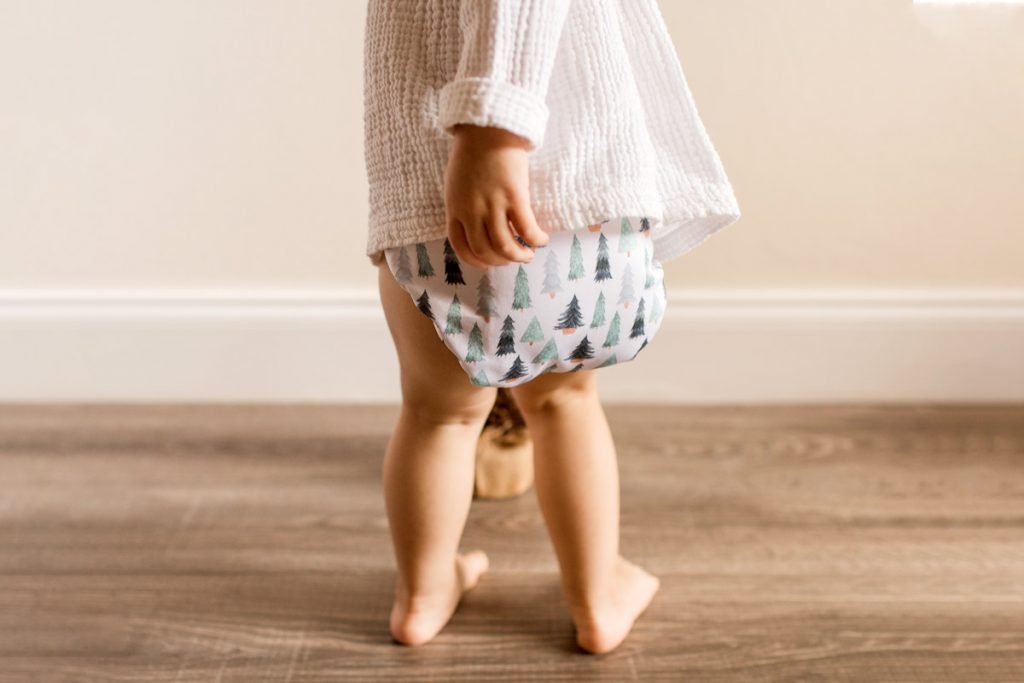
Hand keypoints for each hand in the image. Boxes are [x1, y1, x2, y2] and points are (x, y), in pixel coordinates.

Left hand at [444, 124, 550, 267]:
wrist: (488, 128)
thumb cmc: (472, 152)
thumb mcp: (456, 183)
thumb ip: (463, 206)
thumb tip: (477, 226)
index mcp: (454, 208)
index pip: (460, 247)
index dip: (475, 261)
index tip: (488, 262)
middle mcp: (471, 211)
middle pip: (484, 251)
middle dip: (499, 261)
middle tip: (512, 259)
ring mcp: (492, 205)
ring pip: (504, 246)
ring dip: (518, 256)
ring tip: (527, 255)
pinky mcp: (514, 196)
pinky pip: (526, 229)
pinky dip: (535, 240)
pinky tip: (541, 239)